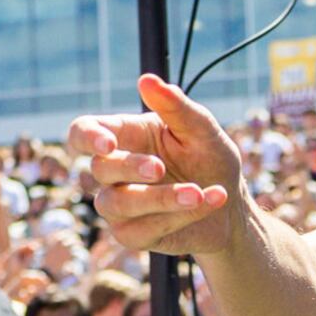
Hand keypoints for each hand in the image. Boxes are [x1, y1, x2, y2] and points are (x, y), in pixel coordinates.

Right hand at [73, 75, 246, 260]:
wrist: (232, 207)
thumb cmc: (211, 160)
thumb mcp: (201, 130)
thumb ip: (175, 106)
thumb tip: (147, 79)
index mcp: (124, 137)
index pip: (83, 132)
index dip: (87, 137)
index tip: (107, 144)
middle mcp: (114, 172)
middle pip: (100, 168)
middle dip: (130, 167)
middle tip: (160, 167)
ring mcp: (120, 206)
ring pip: (117, 204)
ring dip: (160, 198)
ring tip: (198, 192)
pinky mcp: (133, 235)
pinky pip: (140, 231)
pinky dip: (177, 217)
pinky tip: (209, 202)